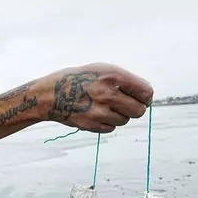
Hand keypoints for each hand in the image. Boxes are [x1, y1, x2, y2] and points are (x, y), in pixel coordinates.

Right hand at [38, 63, 153, 132]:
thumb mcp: (101, 70)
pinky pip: (111, 128)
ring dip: (119, 115)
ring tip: (106, 107)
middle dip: (136, 108)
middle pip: (139, 110)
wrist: (51, 94)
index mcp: (113, 76)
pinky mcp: (91, 124)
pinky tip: (97, 113)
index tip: (141, 98)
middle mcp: (107, 94)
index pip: (145, 92)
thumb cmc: (79, 79)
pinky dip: (107, 122)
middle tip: (127, 105)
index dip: (146, 97)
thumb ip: (124, 81)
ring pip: (124, 120)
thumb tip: (144, 97)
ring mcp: (98, 111)